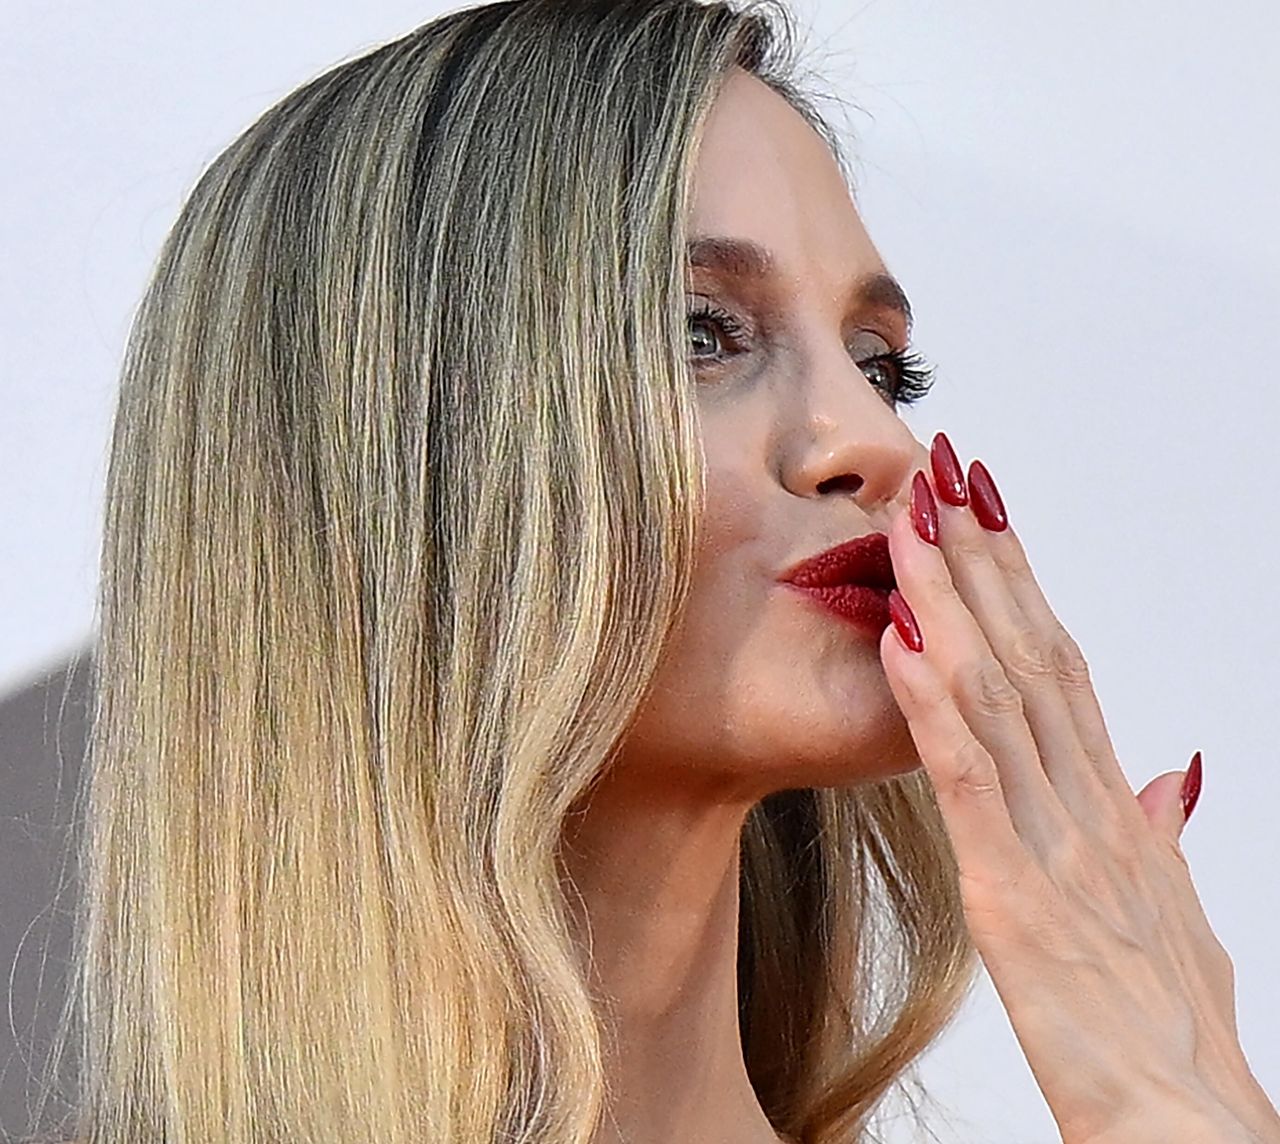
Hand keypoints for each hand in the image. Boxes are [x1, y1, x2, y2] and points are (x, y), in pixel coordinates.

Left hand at [877, 431, 1279, 1142]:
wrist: (1187, 1131)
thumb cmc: (1170, 1032)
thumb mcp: (1171, 917)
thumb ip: (1163, 836)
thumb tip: (1168, 773)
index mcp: (1114, 806)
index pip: (1061, 667)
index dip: (1024, 584)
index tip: (986, 512)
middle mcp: (1090, 805)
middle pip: (1033, 654)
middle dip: (987, 557)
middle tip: (947, 469)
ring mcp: (1057, 844)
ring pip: (1000, 694)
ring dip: (954, 599)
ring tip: (913, 517)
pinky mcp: (1018, 896)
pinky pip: (970, 780)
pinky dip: (933, 703)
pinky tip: (901, 637)